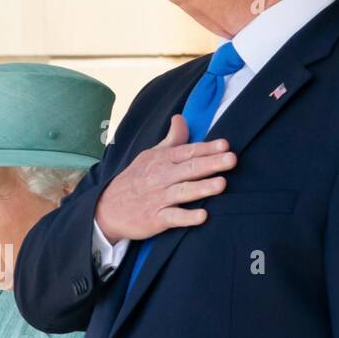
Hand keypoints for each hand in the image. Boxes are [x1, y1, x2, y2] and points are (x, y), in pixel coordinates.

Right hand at [94, 114, 236, 241]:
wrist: (106, 208)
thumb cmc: (135, 180)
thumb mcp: (150, 156)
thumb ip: (171, 140)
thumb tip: (181, 118)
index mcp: (161, 160)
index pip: (187, 151)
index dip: (207, 148)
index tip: (225, 145)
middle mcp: (161, 177)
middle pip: (189, 168)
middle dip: (210, 163)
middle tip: (231, 159)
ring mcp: (158, 198)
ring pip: (183, 191)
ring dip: (202, 188)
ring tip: (221, 184)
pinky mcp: (155, 219)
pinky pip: (173, 218)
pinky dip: (187, 217)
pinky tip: (202, 216)